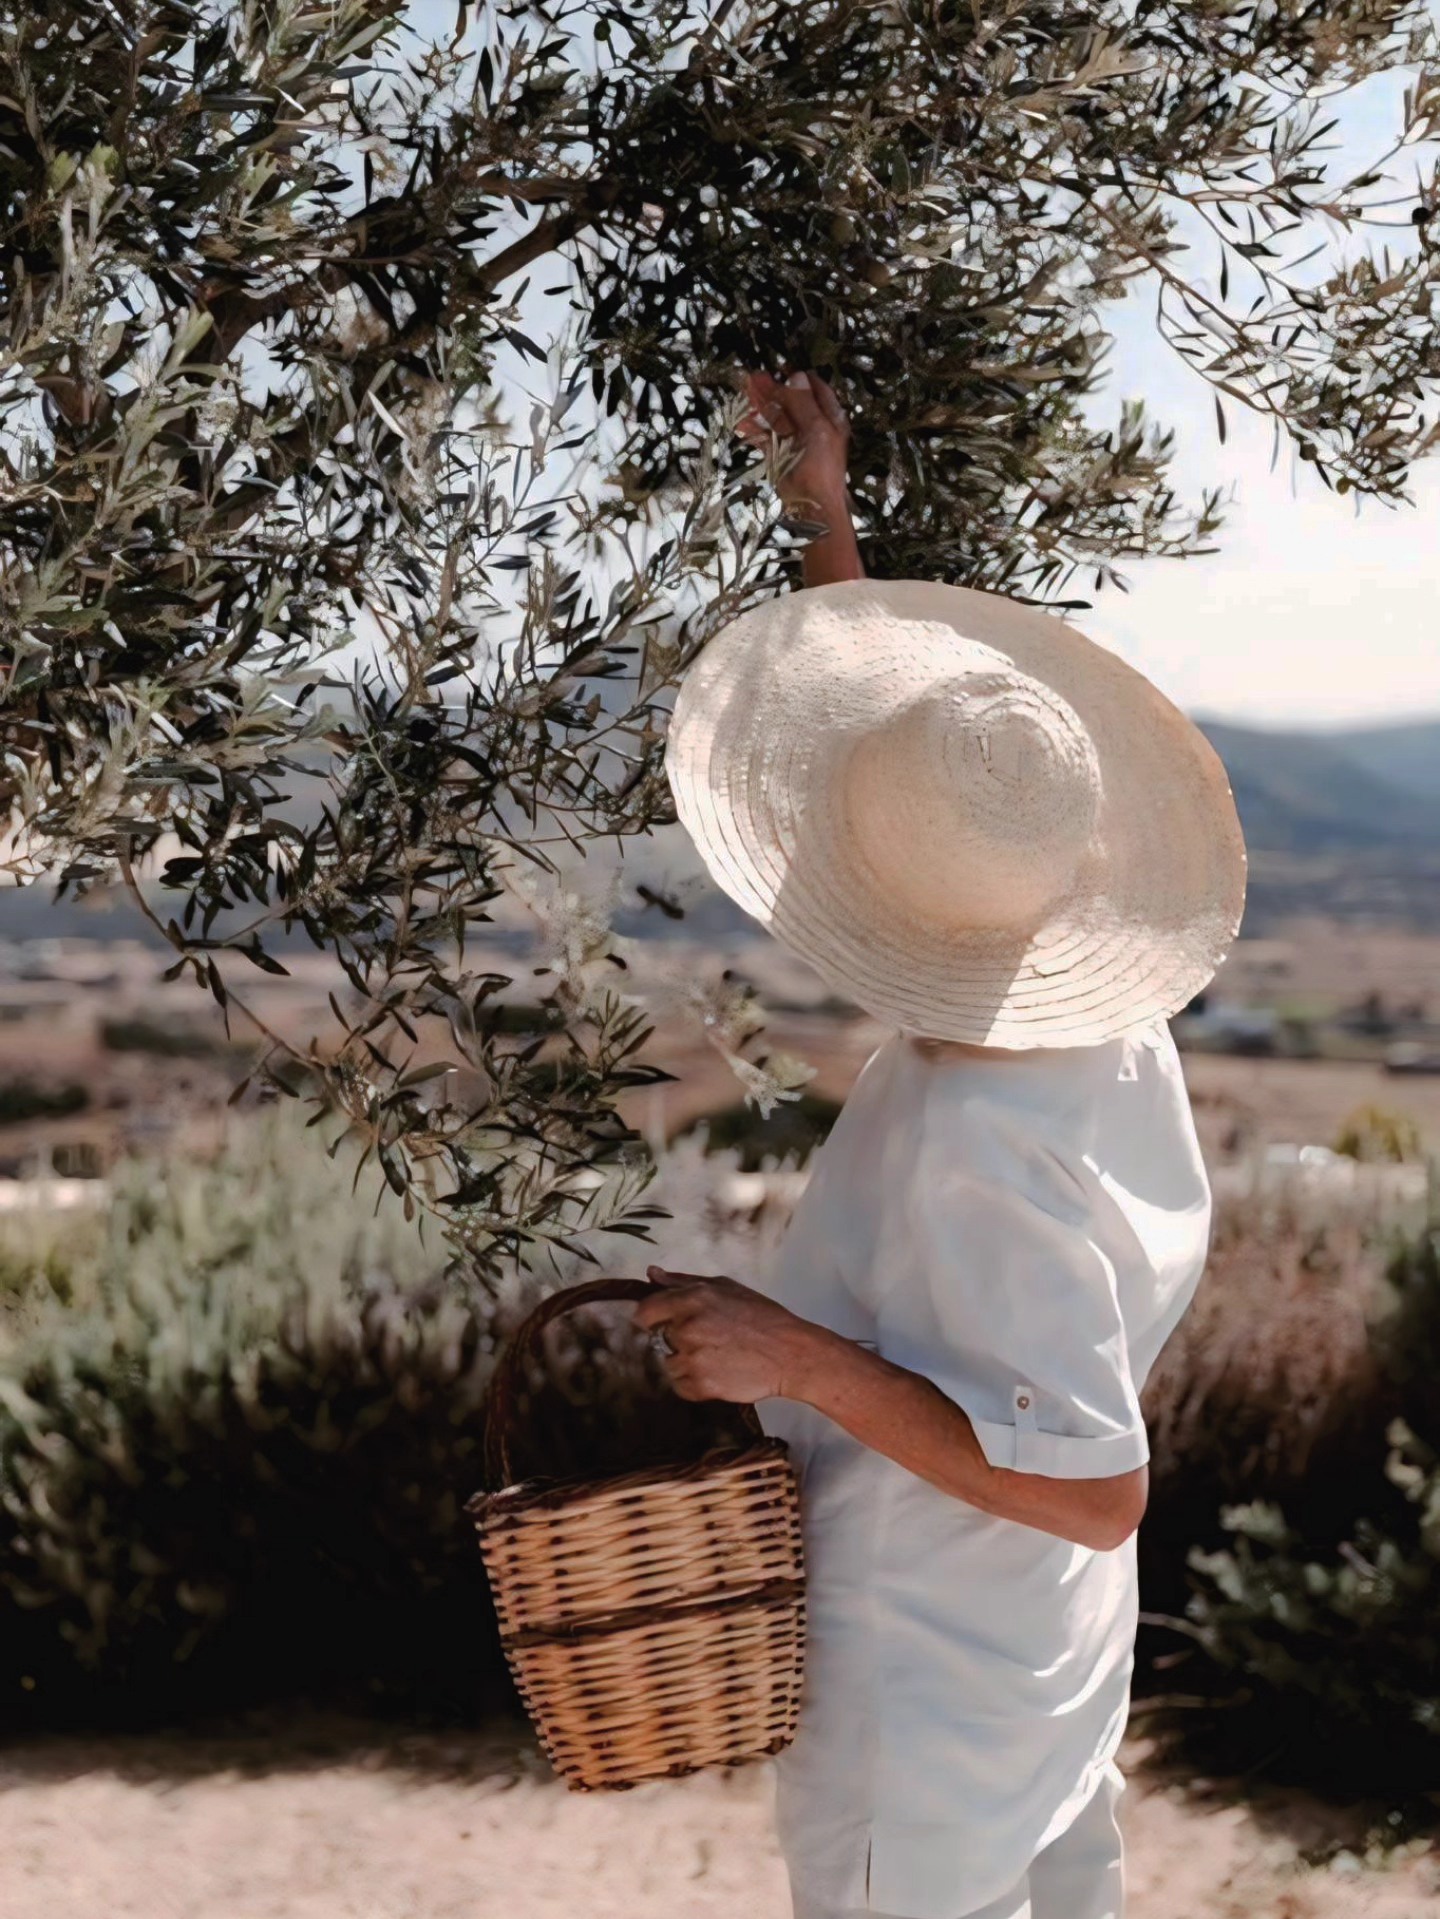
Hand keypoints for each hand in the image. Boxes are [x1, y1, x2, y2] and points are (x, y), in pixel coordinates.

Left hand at [634, 1264, 826, 1404]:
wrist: (790, 1353)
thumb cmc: (762, 1316)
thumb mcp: (725, 1287)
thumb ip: (682, 1281)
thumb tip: (651, 1274)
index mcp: (692, 1299)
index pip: (645, 1312)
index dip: (653, 1318)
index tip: (664, 1323)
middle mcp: (687, 1328)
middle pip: (658, 1339)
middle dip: (677, 1340)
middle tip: (708, 1339)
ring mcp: (692, 1359)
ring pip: (668, 1364)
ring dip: (686, 1362)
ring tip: (716, 1357)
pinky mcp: (700, 1386)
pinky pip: (680, 1386)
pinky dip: (694, 1383)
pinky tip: (718, 1372)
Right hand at [736, 368, 850, 517]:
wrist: (812, 508)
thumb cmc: (821, 468)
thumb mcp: (817, 429)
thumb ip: (804, 403)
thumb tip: (796, 376)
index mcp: (830, 420)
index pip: (816, 391)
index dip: (799, 379)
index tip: (781, 368)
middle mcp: (814, 429)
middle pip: (792, 404)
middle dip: (774, 390)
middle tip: (753, 377)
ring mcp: (796, 444)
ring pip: (777, 420)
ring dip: (761, 406)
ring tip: (744, 391)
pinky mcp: (780, 458)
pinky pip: (766, 440)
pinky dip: (755, 430)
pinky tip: (742, 422)